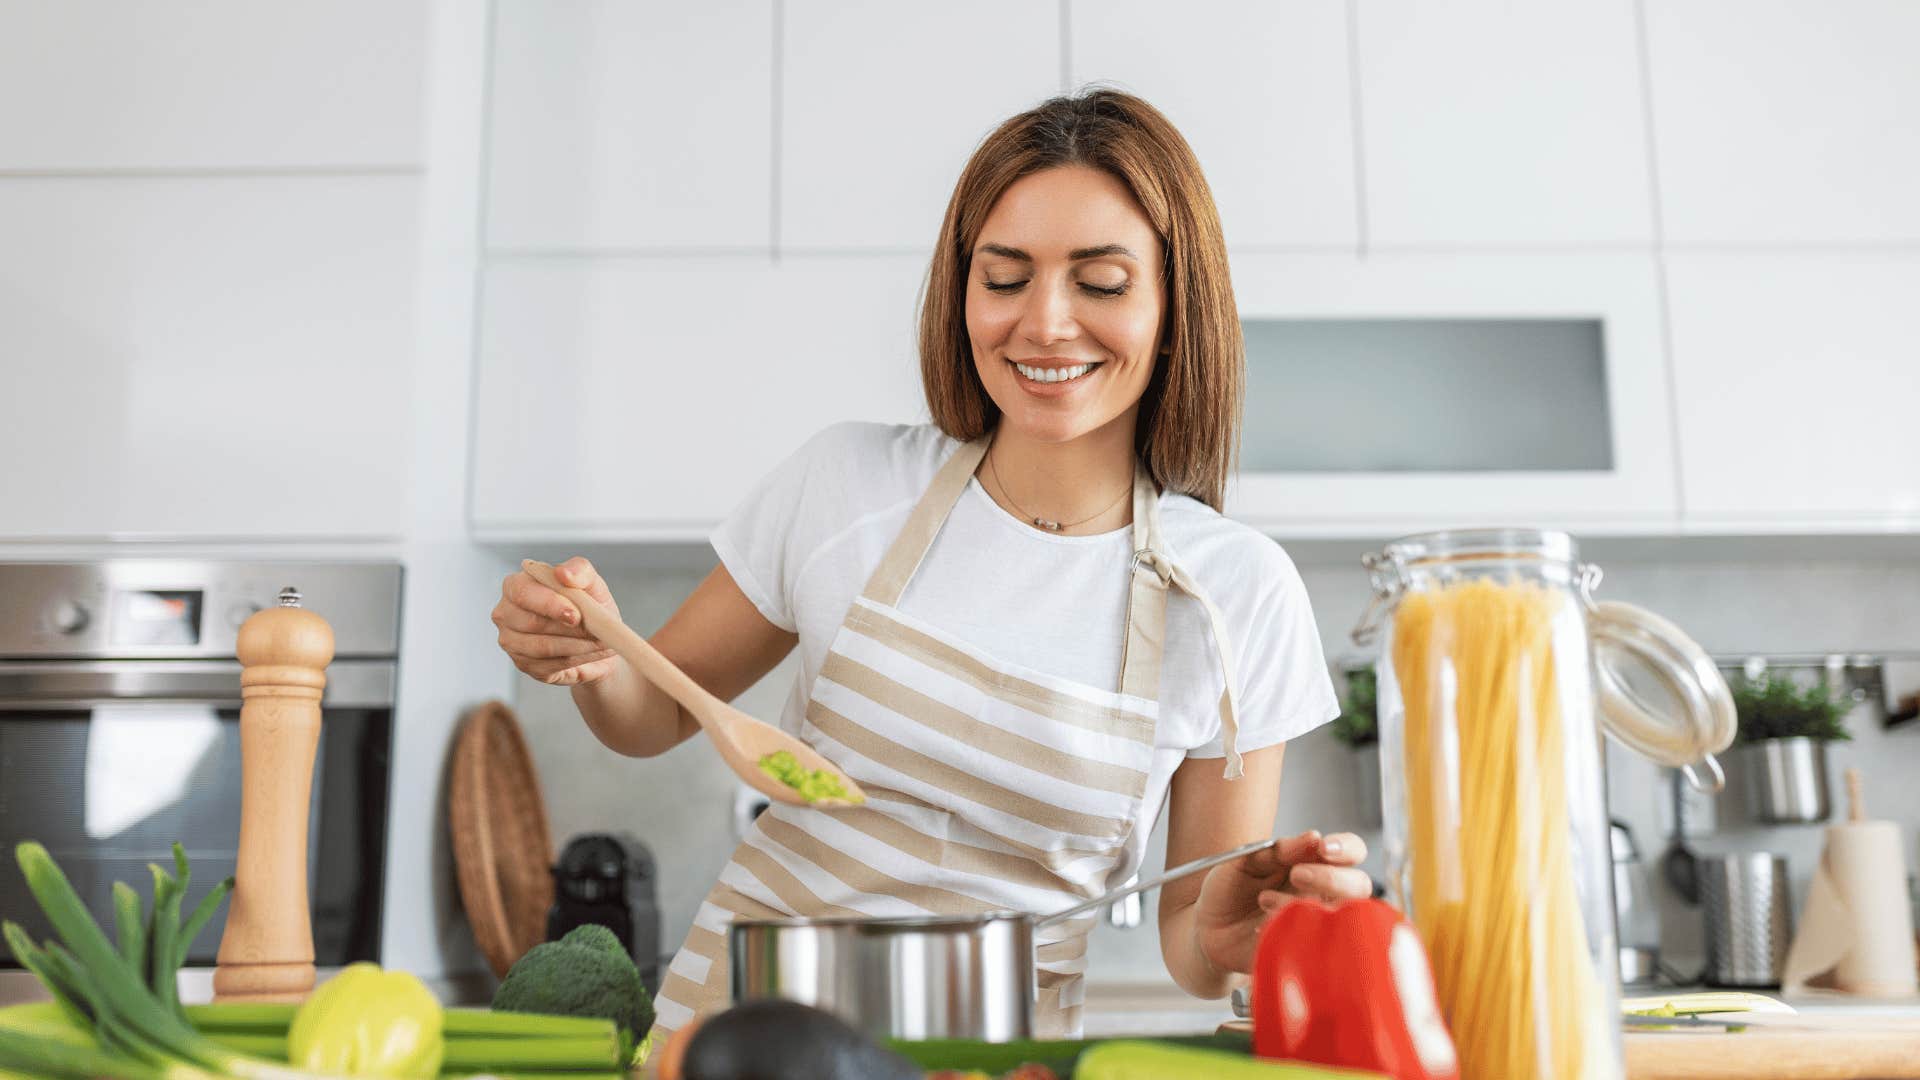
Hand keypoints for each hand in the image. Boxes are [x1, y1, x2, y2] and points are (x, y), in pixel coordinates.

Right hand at [492, 556, 621, 685]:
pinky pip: (551, 664)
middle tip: (596, 630)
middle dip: (569, 628)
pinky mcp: (523, 664)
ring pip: (542, 647)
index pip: (522, 593)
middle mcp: (506, 613)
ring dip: (578, 645)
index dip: (549, 604)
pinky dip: (578, 658)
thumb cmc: (589, 606)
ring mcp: (511, 641)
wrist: (597, 639)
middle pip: (531, 623)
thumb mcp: (591, 584)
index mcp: (516, 585)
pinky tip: (593, 651)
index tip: (576, 615)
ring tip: (601, 641)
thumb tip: (563, 572)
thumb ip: (580, 571)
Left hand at [1192, 829, 1370, 974]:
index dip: (1346, 848)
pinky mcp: (1307, 953)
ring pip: (1343, 917)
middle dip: (1332, 878)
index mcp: (1312, 864)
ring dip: (1307, 905)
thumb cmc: (1229, 891)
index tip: (1323, 848)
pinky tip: (1261, 928)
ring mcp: (1319, 925)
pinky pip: (1317, 947)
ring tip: (1264, 899)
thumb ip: (1277, 850)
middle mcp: (1323, 894)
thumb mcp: (1244, 861)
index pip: (1351, 851)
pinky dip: (1292, 933)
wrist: (1207, 930)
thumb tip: (1312, 837)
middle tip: (1298, 875)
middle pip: (1359, 885)